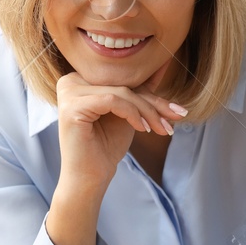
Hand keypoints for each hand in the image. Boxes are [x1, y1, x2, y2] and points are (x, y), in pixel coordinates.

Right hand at [52, 65, 185, 191]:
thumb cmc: (106, 147)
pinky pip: (111, 100)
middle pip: (123, 84)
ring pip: (121, 92)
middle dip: (153, 104)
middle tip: (176, 118)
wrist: (89, 178)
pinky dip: (132, 113)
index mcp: (80, 79)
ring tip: (161, 129)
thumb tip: (161, 65)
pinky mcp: (72, 105)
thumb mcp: (128, 113)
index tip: (177, 110)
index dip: (151, 95)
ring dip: (147, 111)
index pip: (123, 80)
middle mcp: (71, 81)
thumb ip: (139, 90)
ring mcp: (68, 92)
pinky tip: (142, 129)